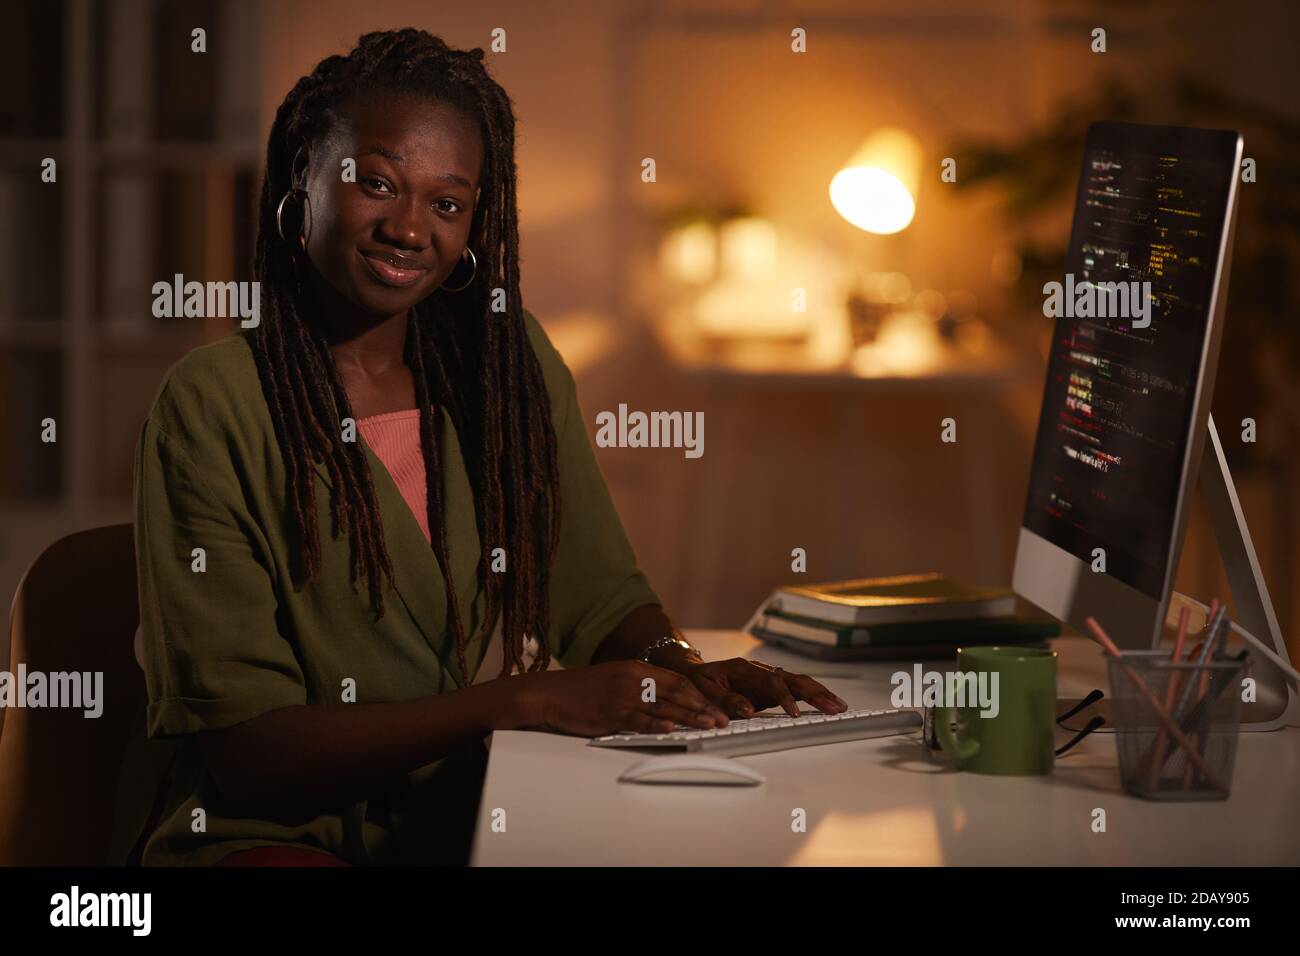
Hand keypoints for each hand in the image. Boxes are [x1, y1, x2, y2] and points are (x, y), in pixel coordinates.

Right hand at [510, 660, 730, 736]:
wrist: (548, 693)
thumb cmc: (582, 690)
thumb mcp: (615, 679)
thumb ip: (640, 685)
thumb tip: (667, 699)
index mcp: (635, 669)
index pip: (676, 680)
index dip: (700, 694)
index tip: (717, 705)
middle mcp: (632, 679)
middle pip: (676, 693)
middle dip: (703, 707)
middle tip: (723, 719)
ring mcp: (621, 696)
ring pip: (663, 707)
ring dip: (690, 717)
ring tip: (710, 726)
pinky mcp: (609, 713)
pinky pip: (637, 720)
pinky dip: (656, 725)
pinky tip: (671, 730)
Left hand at [670, 658, 848, 718]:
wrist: (693, 672)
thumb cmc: (697, 681)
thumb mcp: (703, 690)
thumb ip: (724, 700)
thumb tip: (747, 712)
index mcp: (744, 669)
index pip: (771, 682)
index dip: (785, 698)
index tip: (795, 714)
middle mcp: (760, 671)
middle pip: (793, 679)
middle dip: (816, 693)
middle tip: (835, 707)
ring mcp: (767, 679)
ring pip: (799, 682)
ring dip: (820, 694)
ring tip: (840, 707)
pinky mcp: (770, 689)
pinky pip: (795, 690)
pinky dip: (812, 696)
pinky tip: (828, 704)